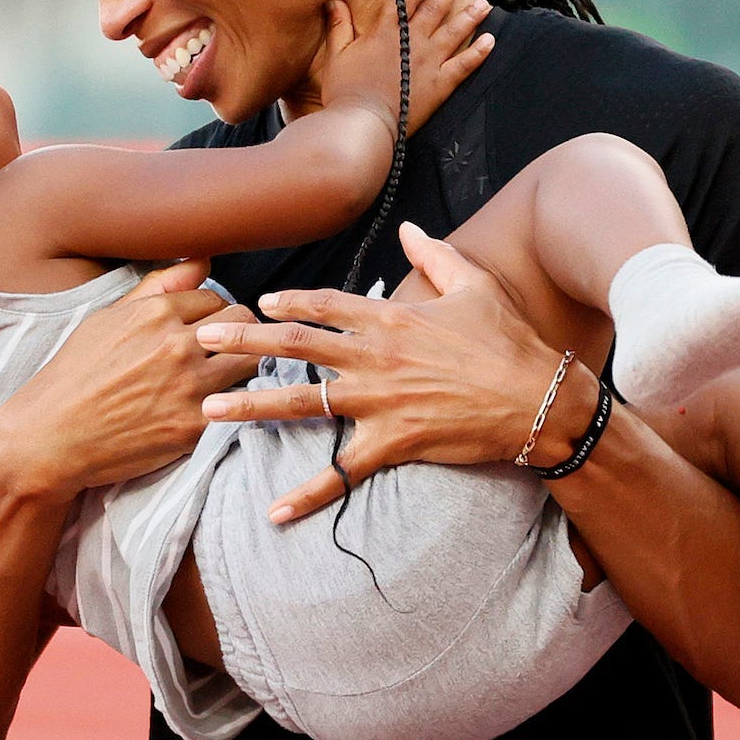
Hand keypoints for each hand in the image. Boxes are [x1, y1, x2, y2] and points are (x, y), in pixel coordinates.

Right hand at [0, 259, 259, 499]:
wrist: (50, 437)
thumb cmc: (75, 374)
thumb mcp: (108, 318)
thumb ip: (158, 287)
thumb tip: (203, 260)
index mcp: (155, 313)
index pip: (215, 298)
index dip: (211, 313)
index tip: (203, 330)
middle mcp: (177, 345)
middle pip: (243, 323)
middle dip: (236, 333)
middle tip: (221, 350)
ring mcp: (189, 386)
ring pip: (250, 361)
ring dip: (241, 366)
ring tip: (223, 376)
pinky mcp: (194, 426)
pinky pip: (236, 403)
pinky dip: (230, 403)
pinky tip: (215, 406)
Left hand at [194, 222, 575, 520]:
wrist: (540, 400)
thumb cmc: (510, 341)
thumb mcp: (474, 286)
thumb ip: (434, 255)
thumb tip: (408, 228)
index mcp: (390, 316)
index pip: (324, 305)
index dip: (288, 302)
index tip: (258, 303)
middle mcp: (374, 356)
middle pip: (294, 345)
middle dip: (241, 342)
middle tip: (199, 341)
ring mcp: (379, 401)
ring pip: (301, 402)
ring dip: (250, 408)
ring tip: (208, 414)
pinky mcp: (392, 442)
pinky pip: (340, 473)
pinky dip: (307, 494)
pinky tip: (274, 511)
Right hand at [311, 0, 492, 134]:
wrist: (363, 123)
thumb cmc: (345, 92)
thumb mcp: (337, 56)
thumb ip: (339, 27)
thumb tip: (334, 1)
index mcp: (385, 33)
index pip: (404, 1)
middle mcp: (412, 42)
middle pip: (434, 9)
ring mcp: (429, 62)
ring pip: (454, 32)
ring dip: (470, 15)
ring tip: (485, 3)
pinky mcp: (441, 85)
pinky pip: (465, 64)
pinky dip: (479, 52)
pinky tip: (490, 40)